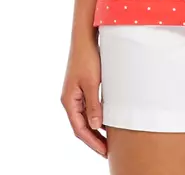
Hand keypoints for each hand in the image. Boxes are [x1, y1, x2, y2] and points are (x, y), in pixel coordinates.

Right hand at [61, 35, 106, 157]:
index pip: (79, 129)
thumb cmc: (88, 58)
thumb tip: (96, 126)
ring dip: (96, 129)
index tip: (104, 151)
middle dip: (94, 139)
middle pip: (81, 126)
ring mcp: (76, 93)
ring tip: (108, 140)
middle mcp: (70, 99)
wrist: (85, 39)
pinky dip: (96, 116)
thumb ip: (94, 105)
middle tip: (108, 150)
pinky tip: (106, 120)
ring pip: (85, 117)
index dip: (92, 142)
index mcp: (69, 100)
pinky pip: (88, 107)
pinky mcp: (82, 87)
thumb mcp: (92, 83)